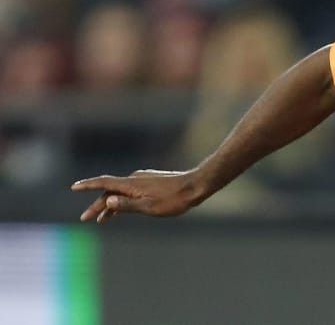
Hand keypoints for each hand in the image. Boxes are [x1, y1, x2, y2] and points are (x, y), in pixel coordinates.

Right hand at [71, 169, 206, 223]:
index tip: (73, 187)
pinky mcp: (150, 182)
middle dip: (97, 205)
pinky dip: (122, 201)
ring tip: (102, 220)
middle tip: (86, 219)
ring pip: (120, 192)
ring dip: (110, 205)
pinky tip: (123, 210)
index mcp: (131, 184)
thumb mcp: (149, 207)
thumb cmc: (174, 199)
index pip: (104, 183)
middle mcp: (134, 179)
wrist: (195, 187)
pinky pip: (130, 191)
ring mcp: (143, 180)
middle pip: (110, 191)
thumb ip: (127, 205)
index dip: (87, 185)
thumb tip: (107, 203)